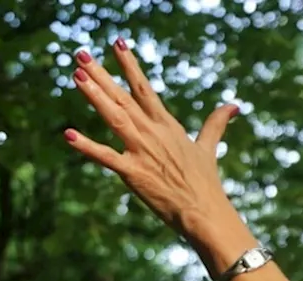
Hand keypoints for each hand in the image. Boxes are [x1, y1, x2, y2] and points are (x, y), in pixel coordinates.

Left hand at [64, 42, 239, 236]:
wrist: (204, 212)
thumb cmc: (206, 183)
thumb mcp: (208, 148)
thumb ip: (216, 124)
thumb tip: (234, 106)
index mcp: (167, 125)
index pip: (144, 89)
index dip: (129, 66)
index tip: (116, 45)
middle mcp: (152, 133)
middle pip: (123, 98)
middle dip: (101, 75)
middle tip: (80, 54)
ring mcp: (142, 151)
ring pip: (114, 117)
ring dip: (94, 96)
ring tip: (76, 76)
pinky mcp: (133, 173)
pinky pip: (105, 157)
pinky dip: (87, 146)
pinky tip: (68, 134)